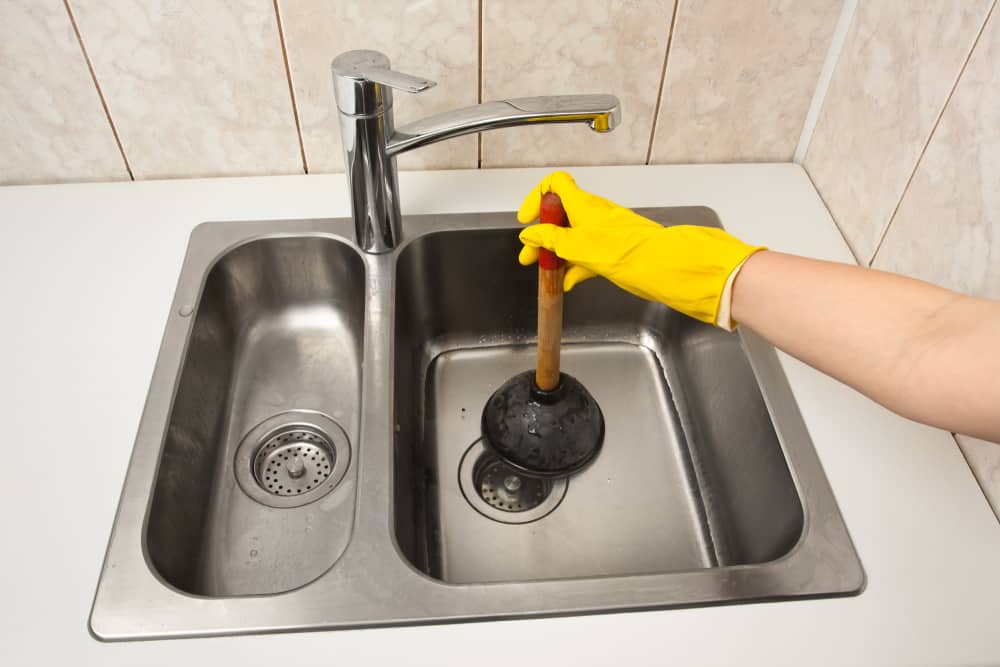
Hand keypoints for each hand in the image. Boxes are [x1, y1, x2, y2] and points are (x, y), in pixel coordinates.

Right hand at [517, 171, 764, 327]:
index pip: (555, 185)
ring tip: (543, 271)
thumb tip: (530, 236)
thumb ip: (551, 240)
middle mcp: (593, 216)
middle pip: (559, 217)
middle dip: (541, 236)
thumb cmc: (628, 252)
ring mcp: (603, 234)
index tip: (527, 219)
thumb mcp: (578, 246)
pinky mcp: (613, 252)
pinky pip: (586, 256)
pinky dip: (573, 267)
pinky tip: (566, 282)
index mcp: (584, 206)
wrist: (664, 266)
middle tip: (528, 255)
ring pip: (571, 239)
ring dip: (555, 254)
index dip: (537, 197)